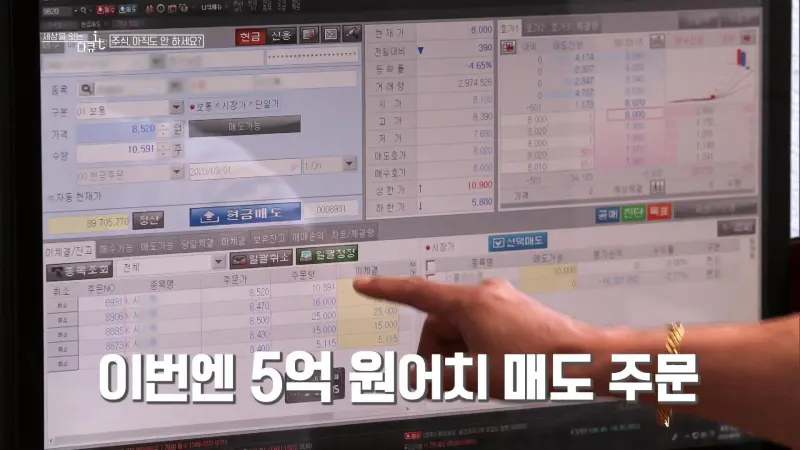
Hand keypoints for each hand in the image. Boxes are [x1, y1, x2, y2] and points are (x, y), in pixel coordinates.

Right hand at [352, 276, 601, 397]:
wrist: (581, 358)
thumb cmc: (536, 362)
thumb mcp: (478, 376)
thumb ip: (442, 378)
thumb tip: (422, 380)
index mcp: (469, 303)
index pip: (416, 293)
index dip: (385, 290)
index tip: (363, 284)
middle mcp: (483, 294)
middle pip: (439, 323)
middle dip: (439, 353)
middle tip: (452, 381)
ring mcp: (500, 301)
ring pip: (460, 328)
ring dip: (460, 353)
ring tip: (481, 376)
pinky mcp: (512, 311)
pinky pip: (479, 327)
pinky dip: (476, 348)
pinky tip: (493, 368)